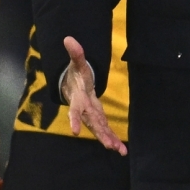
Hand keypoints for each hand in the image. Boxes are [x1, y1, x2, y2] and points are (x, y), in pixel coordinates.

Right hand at [61, 36, 124, 153]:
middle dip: (100, 134)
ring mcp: (92, 116)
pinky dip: (112, 140)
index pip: (75, 110)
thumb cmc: (75, 76)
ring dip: (108, 140)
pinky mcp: (98, 119)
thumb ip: (75, 54)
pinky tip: (121, 150)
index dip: (74, 120)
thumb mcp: (76, 64)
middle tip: (108, 145)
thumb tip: (68, 39)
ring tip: (118, 150)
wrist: (73, 87)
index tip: (75, 132)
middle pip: (92, 124)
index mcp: (78, 99)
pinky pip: (105, 130)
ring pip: (100, 130)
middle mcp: (85, 111)